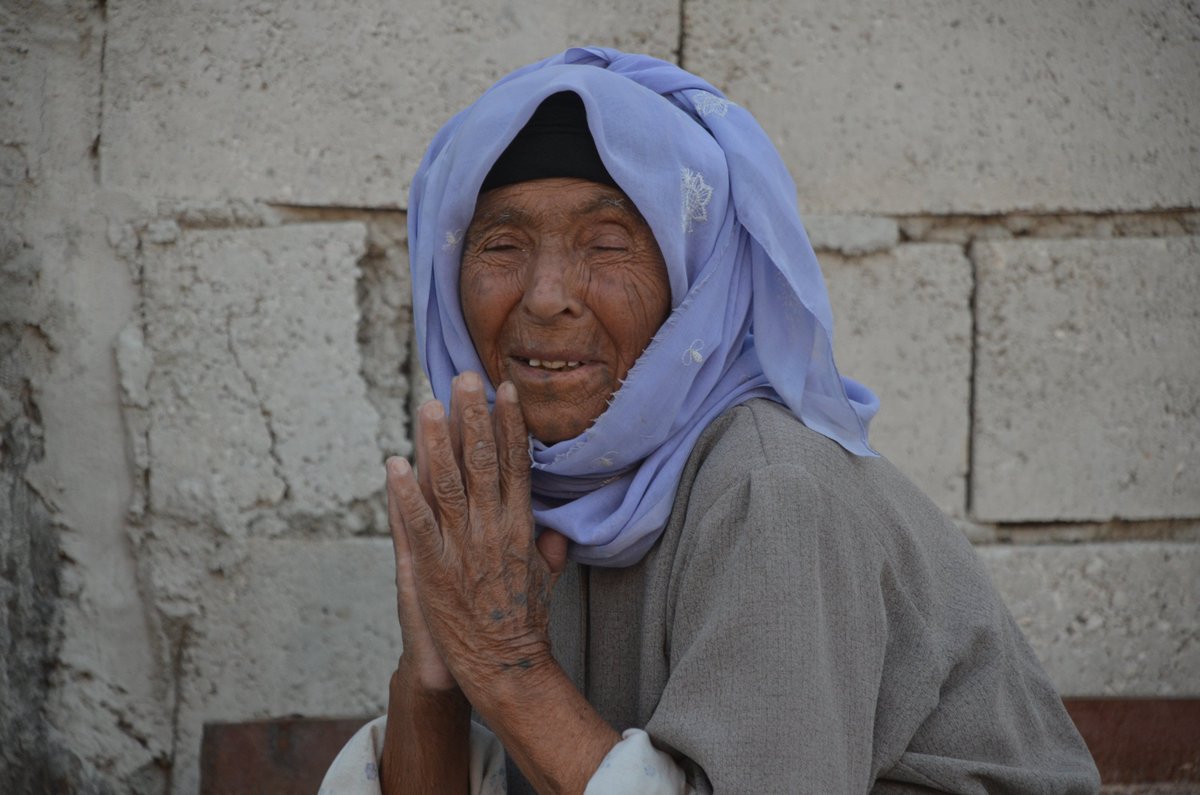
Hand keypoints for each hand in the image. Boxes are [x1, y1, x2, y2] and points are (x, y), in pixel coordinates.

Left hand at [392, 372, 566, 698]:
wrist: (505, 669)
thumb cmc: (526, 625)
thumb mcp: (545, 580)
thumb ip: (548, 549)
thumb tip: (556, 528)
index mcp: (522, 527)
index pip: (518, 465)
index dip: (511, 425)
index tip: (506, 391)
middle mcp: (494, 530)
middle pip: (484, 462)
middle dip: (474, 417)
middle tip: (465, 377)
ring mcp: (463, 548)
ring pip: (449, 484)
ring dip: (438, 442)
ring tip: (428, 404)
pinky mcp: (435, 569)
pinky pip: (417, 524)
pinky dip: (404, 493)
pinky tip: (394, 463)